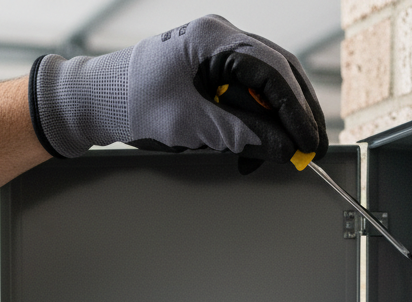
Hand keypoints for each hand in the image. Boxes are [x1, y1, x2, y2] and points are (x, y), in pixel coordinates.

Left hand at [28, 14, 327, 166]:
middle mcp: (221, 38)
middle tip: (311, 148)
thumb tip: (282, 146)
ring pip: (268, 85)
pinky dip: (258, 123)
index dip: (296, 110)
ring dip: (277, 122)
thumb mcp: (190, 124)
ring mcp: (219, 53)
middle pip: (279, 72)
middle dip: (297, 114)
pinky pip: (249, 94)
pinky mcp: (214, 71)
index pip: (273, 70)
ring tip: (281, 154)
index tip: (308, 141)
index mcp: (213, 38)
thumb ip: (239, 133)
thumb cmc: (133, 103)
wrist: (100, 99)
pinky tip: (254, 148)